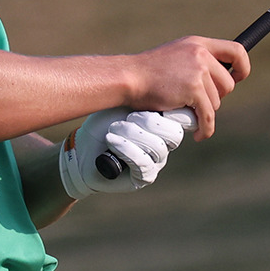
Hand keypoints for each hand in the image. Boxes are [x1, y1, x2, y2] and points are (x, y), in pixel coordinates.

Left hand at [58, 108, 194, 198]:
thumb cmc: (103, 123)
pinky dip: (126, 149)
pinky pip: (143, 162)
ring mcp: (156, 160)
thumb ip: (149, 99)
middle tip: (129, 117)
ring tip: (113, 129)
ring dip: (132, 135)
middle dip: (150, 122)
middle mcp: (165, 142)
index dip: (174, 111)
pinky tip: (111, 141)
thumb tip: (172, 94)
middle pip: (174, 133)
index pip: (187, 118)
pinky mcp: (144, 176)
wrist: (82, 148)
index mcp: (165, 122)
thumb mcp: (125, 104)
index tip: (155, 104)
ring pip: (158, 147)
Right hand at [126, 36, 246, 141]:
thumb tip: (217, 83)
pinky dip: (205, 128)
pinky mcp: (193, 89)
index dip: (242, 67)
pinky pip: (208, 116)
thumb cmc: (147, 72)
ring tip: (185, 111)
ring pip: (217, 102)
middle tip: (197, 102)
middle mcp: (201, 55)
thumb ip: (196, 61)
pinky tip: (199, 134)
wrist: (128, 78)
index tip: (238, 78)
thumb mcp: (176, 55)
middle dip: (216, 97)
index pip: (236, 50)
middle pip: (228, 84)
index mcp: (198, 44)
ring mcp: (198, 71)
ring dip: (203, 111)